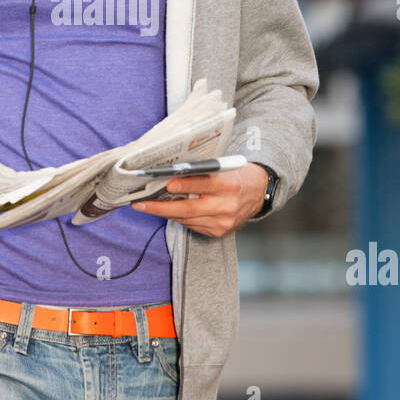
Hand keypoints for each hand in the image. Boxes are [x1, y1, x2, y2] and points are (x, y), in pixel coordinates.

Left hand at [130, 163, 270, 237]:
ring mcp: (223, 222)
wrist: (259, 192)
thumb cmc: (237, 175)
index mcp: (230, 185)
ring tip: (146, 206)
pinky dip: (179, 218)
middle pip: (189, 209)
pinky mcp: (219, 232)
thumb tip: (171, 174)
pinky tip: (167, 211)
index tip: (167, 183)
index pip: (204, 185)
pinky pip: (193, 225)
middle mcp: (227, 206)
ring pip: (187, 219)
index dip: (185, 184)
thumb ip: (202, 172)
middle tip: (140, 204)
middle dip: (160, 207)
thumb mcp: (224, 167)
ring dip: (165, 213)